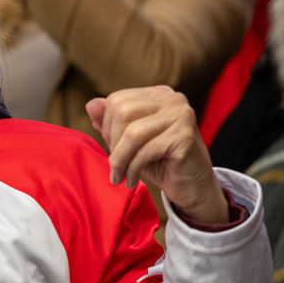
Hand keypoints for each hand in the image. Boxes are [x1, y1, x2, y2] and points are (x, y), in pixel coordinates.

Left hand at [87, 86, 228, 224]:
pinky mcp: (185, 136)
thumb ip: (110, 122)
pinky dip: (133, 168)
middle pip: (122, 112)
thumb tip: (90, 104)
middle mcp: (172, 99)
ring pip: (133, 132)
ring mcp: (181, 115)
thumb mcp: (129, 141)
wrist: (193, 188)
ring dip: (120, 160)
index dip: (107, 127)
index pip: (117, 100)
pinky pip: (147, 150)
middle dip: (112, 142)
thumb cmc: (159, 162)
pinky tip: (131, 180)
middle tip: (115, 166)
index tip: (112, 148)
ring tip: (118, 177)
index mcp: (157, 94)